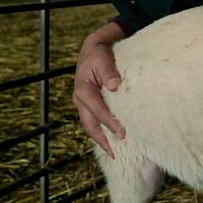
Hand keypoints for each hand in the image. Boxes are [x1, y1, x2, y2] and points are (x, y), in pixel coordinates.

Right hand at [73, 21, 126, 157]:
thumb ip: (109, 72)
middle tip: (115, 152)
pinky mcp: (88, 104)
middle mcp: (80, 99)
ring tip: (112, 153)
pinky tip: (110, 140)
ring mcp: (83, 103)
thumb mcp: (104, 59)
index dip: (109, 122)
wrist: (93, 49)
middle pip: (90, 124)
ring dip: (100, 139)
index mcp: (83, 90)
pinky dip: (100, 131)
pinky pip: (93, 121)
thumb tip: (115, 86)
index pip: (97, 110)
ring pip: (90, 125)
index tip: (122, 132)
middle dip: (101, 139)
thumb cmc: (100, 54)